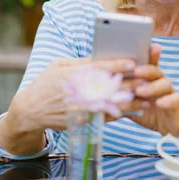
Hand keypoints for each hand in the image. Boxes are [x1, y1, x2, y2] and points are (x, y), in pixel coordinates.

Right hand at [8, 57, 140, 131]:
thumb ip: (80, 63)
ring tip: (147, 98)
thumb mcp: (58, 66)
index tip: (133, 61)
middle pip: (109, 87)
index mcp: (71, 74)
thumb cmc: (45, 84)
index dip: (117, 65)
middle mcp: (76, 92)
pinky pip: (104, 117)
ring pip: (110, 105)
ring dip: (130, 103)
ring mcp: (80, 108)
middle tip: (147, 80)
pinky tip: (134, 110)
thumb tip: (101, 58)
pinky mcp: (82, 121)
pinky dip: (121, 114)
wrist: (30, 110)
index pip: (98, 68)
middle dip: (130, 84)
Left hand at [129, 44, 178, 135]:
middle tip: (135, 71)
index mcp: (148, 78)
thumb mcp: (130, 101)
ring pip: (166, 83)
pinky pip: (176, 99)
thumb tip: (99, 85)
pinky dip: (168, 100)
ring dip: (153, 86)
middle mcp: (160, 81)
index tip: (142, 46)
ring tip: (140, 91)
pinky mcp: (177, 105)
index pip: (147, 62)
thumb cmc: (145, 112)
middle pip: (155, 71)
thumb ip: (120, 92)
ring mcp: (170, 92)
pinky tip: (160, 103)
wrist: (166, 128)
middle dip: (145, 70)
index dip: (147, 53)